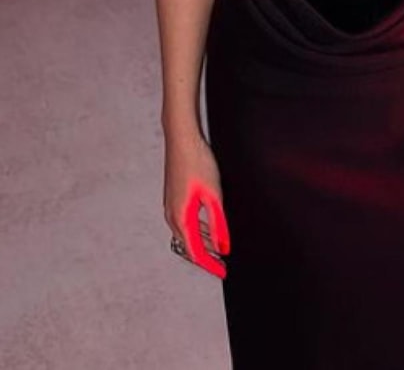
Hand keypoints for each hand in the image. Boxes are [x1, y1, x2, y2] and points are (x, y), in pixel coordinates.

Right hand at [163, 129, 229, 278]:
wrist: (181, 139)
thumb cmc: (197, 163)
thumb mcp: (213, 195)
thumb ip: (218, 223)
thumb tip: (223, 246)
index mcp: (181, 218)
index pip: (195, 251)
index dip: (210, 264)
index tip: (223, 272)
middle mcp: (172, 215)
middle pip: (188, 246)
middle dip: (205, 257)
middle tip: (221, 265)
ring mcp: (171, 206)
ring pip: (186, 234)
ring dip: (200, 244)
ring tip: (217, 250)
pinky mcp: (174, 198)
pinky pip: (184, 223)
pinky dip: (196, 231)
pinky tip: (207, 228)